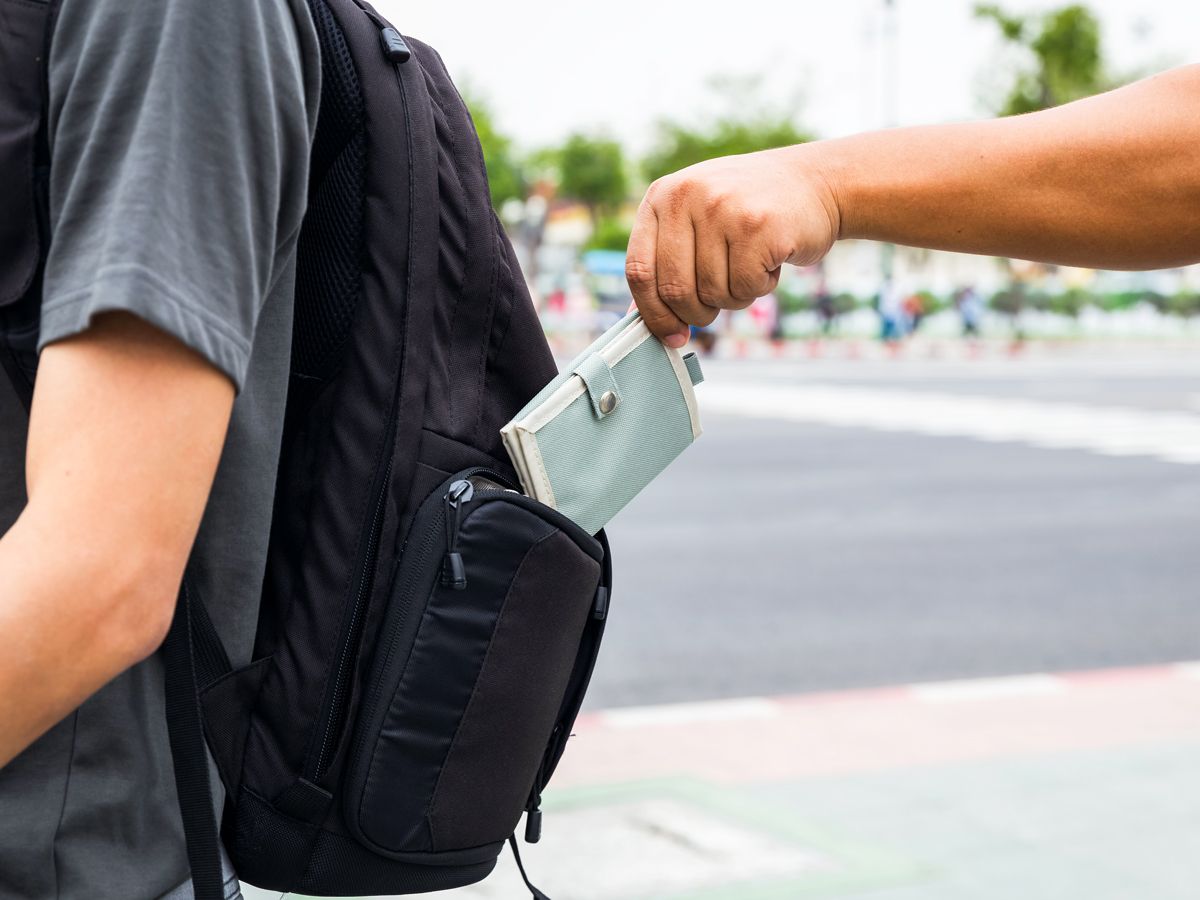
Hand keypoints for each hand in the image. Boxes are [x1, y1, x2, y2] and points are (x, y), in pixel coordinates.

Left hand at [625, 145, 840, 345]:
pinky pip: (745, 287)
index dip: (653, 313)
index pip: (639, 269)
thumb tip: (641, 321)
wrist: (816, 183)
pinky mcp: (758, 225)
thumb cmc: (750, 212)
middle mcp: (686, 196)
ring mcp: (722, 208)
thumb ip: (666, 263)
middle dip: (697, 313)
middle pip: (674, 289)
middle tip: (717, 306)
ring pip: (712, 293)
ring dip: (734, 297)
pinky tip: (770, 260)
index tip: (671, 336)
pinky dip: (760, 287)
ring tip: (750, 267)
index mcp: (662, 197)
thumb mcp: (698, 221)